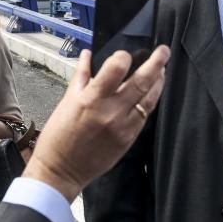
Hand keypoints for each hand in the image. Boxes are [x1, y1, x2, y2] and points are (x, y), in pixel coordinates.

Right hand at [23, 46, 168, 200]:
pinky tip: (152, 92)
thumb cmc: (59, 136)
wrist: (62, 170)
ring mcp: (123, 126)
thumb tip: (87, 54)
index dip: (123, 57)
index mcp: (91, 99)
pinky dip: (150, 101)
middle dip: (155, 62)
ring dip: (158, 81)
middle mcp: (111, 111)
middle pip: (141, 81)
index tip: (124, 54)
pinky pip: (145, 115)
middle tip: (163, 50)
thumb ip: (81, 76)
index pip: (116, 68)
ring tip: (162, 69)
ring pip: (149, 98)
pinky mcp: (129, 138)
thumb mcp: (66, 102)